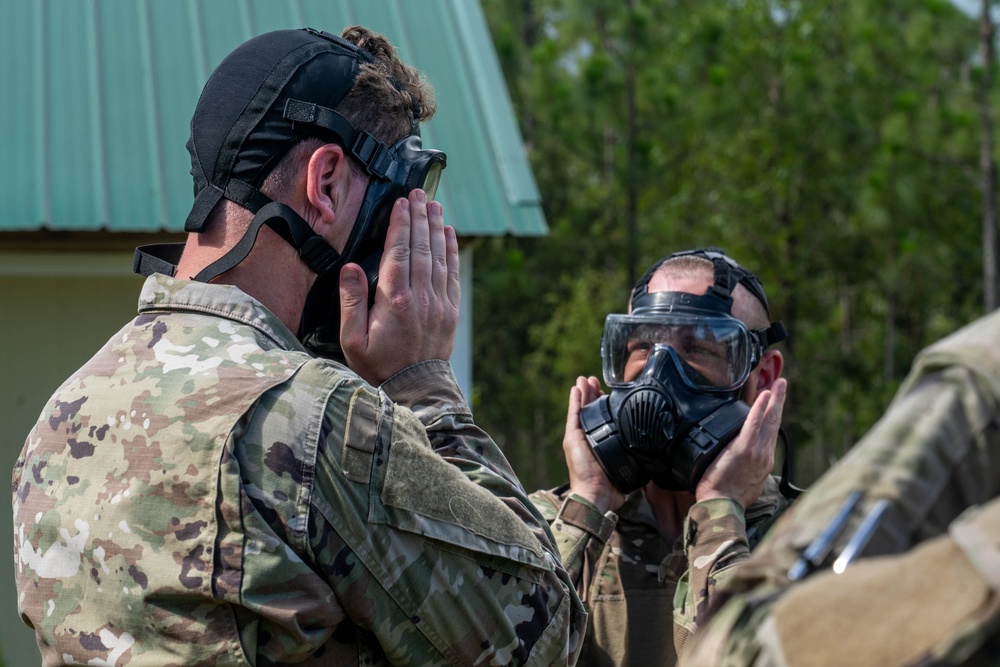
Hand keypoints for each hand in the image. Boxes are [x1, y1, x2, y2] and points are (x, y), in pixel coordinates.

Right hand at [339, 189, 459, 385]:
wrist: (414, 390)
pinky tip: (449, 233)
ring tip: (434, 204)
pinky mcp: (451, 311)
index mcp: (394, 301)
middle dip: (419, 217)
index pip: (398, 252)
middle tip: (418, 192)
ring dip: (436, 228)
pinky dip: (451, 251)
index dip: (400, 224)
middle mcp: (420, 297)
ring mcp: (439, 303)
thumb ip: (351, 301)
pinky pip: (452, 273)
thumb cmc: (378, 365)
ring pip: (439, 256)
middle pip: (420, 247)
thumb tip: (349, 268)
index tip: (401, 203)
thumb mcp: (352, 339)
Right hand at [564, 376, 625, 512]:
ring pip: (581, 409)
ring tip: (586, 379)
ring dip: (583, 393)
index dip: (603, 405)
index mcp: (600, 443)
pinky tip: (575, 388)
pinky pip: (573, 415)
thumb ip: (635, 456)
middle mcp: (587, 438)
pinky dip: (574, 401)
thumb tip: (654, 452)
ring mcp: (577, 437)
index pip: (601, 419)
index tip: (608, 392)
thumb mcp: (627, 465)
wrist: (595, 494)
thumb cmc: (611, 486)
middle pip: (589, 411)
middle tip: (596, 380)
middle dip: (592, 394)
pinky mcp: (571, 438)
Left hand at [695, 378, 786, 507]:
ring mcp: (756, 452)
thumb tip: (743, 463)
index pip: (771, 434)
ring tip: (777, 384)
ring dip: (773, 400)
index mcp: (765, 463)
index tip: (775, 404)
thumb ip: (748, 470)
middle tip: (781, 384)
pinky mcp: (744, 449)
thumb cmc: (729, 499)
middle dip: (779, 402)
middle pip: (775, 424)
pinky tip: (763, 395)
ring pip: (768, 421)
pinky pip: (753, 424)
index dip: (774, 416)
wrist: (723, 507)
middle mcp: (765, 456)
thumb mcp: (747, 485)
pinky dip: (759, 408)